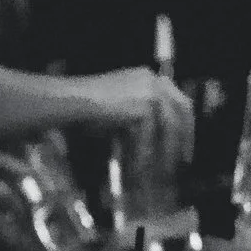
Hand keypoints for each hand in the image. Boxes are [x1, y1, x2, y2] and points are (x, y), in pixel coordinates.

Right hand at [80, 68, 194, 166]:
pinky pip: (150, 137)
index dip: (185, 126)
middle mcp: (152, 80)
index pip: (179, 102)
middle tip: (184, 162)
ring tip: (165, 172)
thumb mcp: (120, 114)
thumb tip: (158, 149)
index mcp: (148, 78)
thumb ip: (141, 124)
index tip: (185, 148)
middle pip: (182, 110)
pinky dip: (146, 155)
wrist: (65, 103)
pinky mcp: (142, 105)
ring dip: (168, 151)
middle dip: (185, 137)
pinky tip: (141, 171)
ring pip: (169, 126)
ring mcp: (149, 91)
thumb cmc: (84, 110)